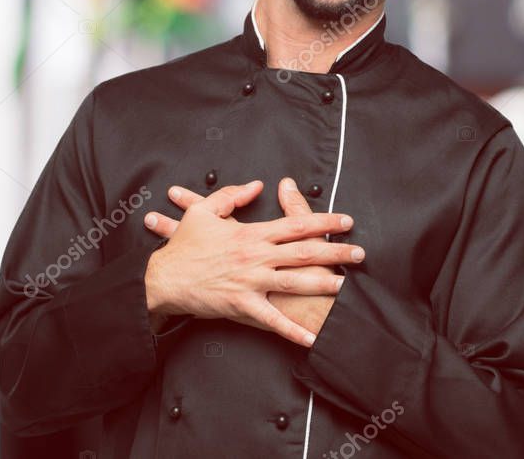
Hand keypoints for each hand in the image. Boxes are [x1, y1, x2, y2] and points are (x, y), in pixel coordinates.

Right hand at [143, 180, 363, 346]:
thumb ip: (232, 195)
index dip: (324, 221)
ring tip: (346, 286)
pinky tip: (311, 338)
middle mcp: (256, 256)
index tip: (346, 221)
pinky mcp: (242, 305)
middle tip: (360, 253)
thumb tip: (257, 184)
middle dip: (335, 251)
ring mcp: (250, 281)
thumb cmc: (184, 245)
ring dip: (323, 284)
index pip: (296, 224)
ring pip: (295, 282)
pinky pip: (272, 320)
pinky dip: (292, 331)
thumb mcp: (204, 211)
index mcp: (251, 233)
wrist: (163, 278)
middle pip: (304, 251)